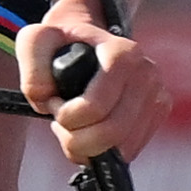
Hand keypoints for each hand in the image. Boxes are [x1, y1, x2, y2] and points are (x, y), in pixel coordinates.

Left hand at [29, 3, 167, 163]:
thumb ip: (32, 67)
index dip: (66, 116)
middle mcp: (147, 73)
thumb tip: (46, 98)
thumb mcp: (34, 41)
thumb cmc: (60, 42)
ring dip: (88, 147)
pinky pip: (130, 150)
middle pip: (111, 133)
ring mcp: (157, 94)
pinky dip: (104, 151)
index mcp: (122, 53)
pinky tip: (90, 131)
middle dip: (76, 138)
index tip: (53, 102)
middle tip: (60, 121)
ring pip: (123, 148)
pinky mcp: (158, 112)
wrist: (86, 40)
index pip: (95, 108)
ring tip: (73, 125)